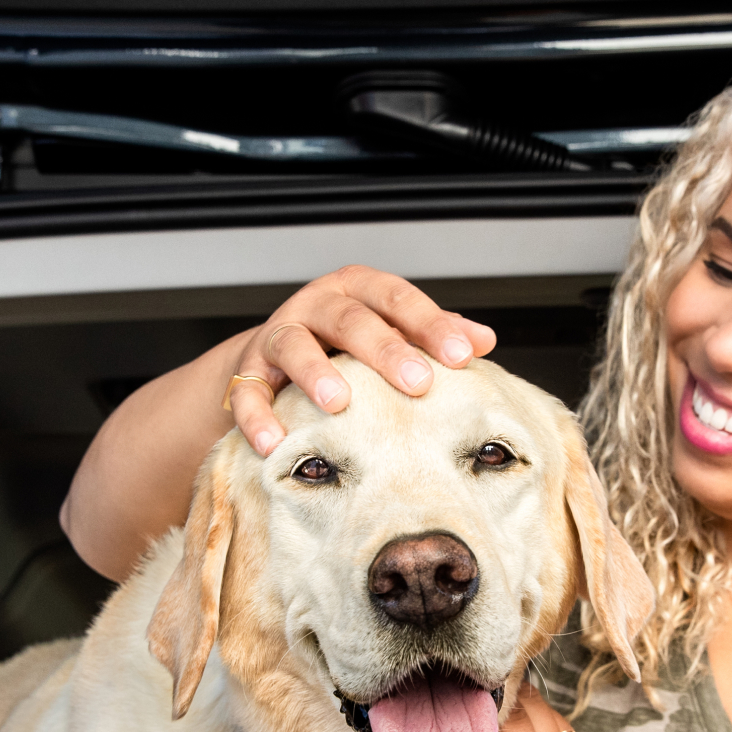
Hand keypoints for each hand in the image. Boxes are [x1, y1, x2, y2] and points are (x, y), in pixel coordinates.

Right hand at [224, 266, 496, 454]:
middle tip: (418, 383)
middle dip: (385, 351)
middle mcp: (317, 305)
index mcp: (359, 290)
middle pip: (351, 320)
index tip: (461, 355)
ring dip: (315, 372)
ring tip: (339, 402)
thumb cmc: (348, 344)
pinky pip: (247, 392)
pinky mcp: (247, 371)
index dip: (430, 325)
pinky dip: (257, 416)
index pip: (398, 299)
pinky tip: (275, 441)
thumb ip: (434, 333)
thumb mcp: (392, 330)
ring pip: (293, 345)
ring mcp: (278, 335)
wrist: (275, 356)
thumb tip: (483, 340)